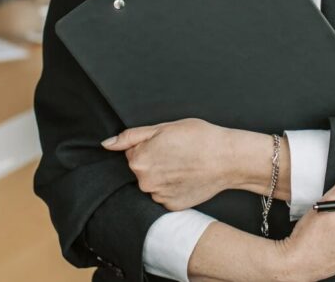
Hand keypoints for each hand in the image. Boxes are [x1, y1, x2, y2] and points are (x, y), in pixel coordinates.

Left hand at [102, 118, 241, 210]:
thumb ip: (131, 136)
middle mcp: (145, 182)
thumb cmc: (199, 138)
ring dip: (163, 175)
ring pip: (153, 183)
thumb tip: (107, 144)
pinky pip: (165, 195)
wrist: (227, 158)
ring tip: (184, 165)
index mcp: (139, 160)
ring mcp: (158, 196)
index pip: (132, 152)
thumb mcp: (164, 127)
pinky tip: (187, 178)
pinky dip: (173, 188)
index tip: (167, 143)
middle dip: (154, 161)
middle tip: (177, 153)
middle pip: (141, 169)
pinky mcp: (172, 206)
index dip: (149, 145)